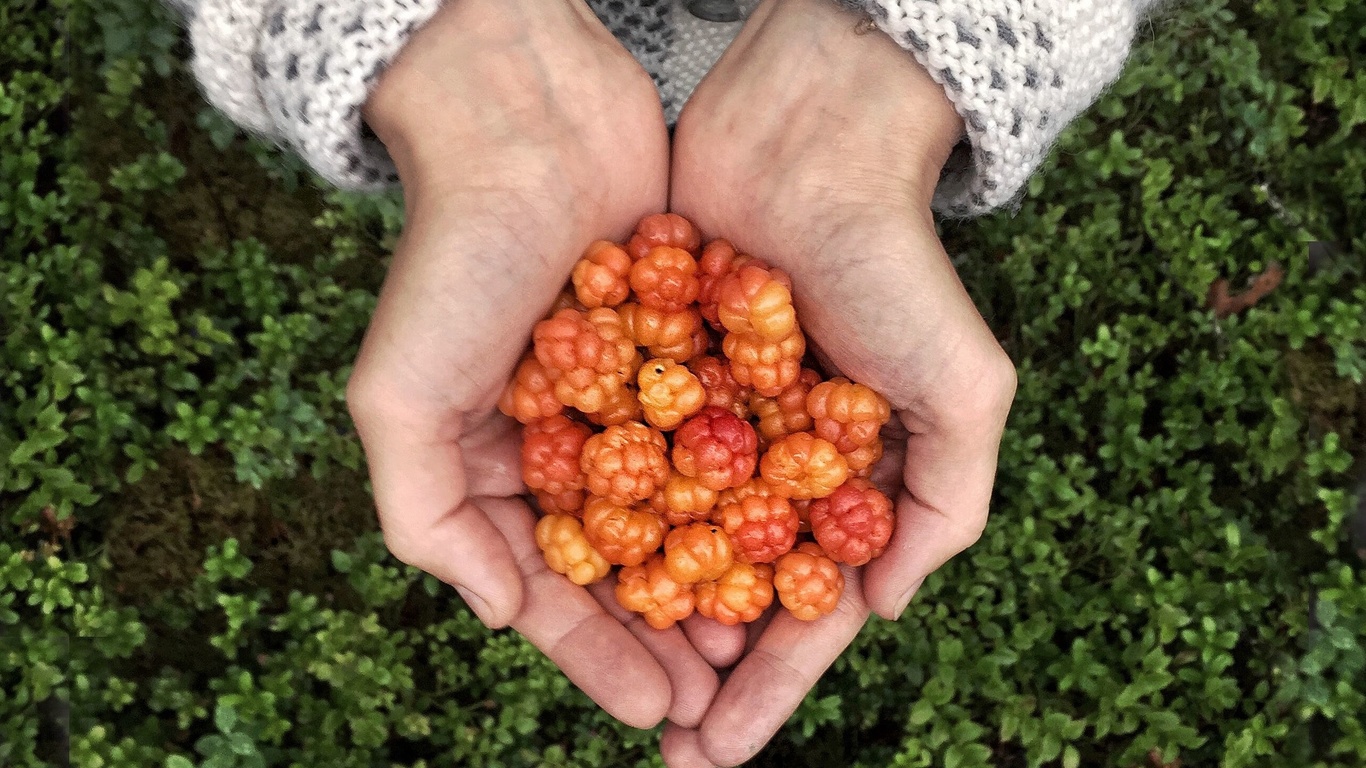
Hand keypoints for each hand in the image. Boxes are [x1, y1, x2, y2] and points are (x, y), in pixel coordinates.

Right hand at [348, 0, 716, 730]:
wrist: (529, 124)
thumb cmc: (453, 261)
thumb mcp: (399, 397)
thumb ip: (427, 517)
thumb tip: (503, 614)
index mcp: (495, 463)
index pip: (551, 585)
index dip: (597, 654)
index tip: (654, 711)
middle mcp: (566, 439)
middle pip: (628, 563)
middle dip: (666, 633)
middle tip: (718, 696)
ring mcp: (632, 395)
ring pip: (686, 510)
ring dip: (720, 577)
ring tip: (765, 641)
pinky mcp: (690, 347)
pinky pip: (729, 435)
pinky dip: (756, 488)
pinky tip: (798, 539)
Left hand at [662, 0, 1016, 762]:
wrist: (804, 144)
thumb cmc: (894, 264)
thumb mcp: (963, 387)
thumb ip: (950, 503)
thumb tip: (882, 608)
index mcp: (847, 483)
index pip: (806, 609)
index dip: (772, 687)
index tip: (723, 752)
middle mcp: (772, 465)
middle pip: (727, 593)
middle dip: (698, 671)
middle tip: (661, 741)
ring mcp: (705, 425)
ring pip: (664, 543)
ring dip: (639, 615)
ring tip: (611, 682)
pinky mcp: (647, 376)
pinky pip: (615, 465)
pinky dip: (592, 521)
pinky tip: (559, 577)